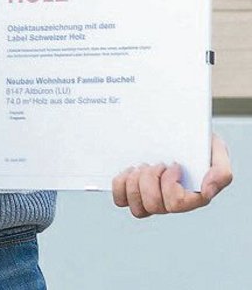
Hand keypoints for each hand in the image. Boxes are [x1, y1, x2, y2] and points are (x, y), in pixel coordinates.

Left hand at [111, 134, 232, 216]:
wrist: (178, 132)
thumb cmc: (198, 143)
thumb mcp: (216, 149)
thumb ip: (221, 171)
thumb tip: (206, 192)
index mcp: (193, 197)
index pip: (176, 204)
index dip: (169, 183)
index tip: (173, 164)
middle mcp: (172, 202)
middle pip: (153, 206)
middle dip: (150, 179)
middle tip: (156, 163)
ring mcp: (151, 199)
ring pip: (137, 208)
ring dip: (135, 183)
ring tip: (142, 166)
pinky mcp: (133, 192)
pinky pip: (121, 200)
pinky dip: (120, 185)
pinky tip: (129, 170)